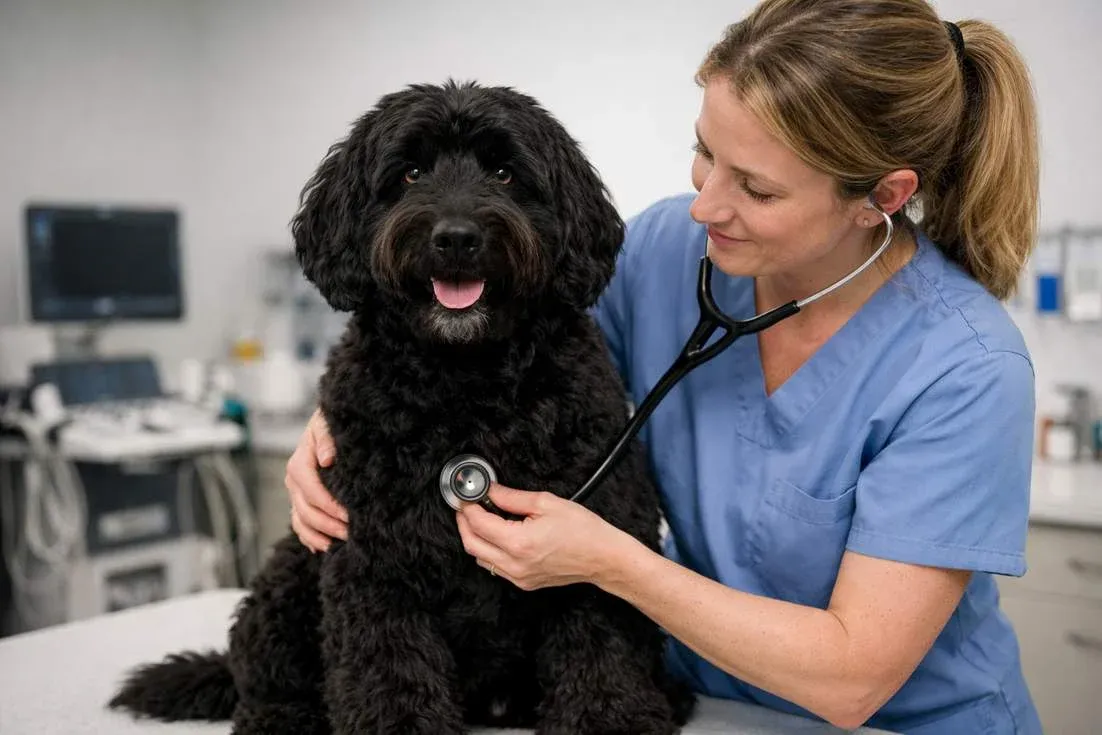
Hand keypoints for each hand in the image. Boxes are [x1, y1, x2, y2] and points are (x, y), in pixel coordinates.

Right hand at [285, 408, 348, 551]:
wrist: (327, 424)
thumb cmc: (330, 423)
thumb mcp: (327, 423)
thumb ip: (327, 437)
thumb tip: (326, 459)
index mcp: (299, 462)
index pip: (310, 490)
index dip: (329, 506)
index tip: (349, 516)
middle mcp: (294, 479)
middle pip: (306, 510)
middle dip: (328, 525)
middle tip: (352, 534)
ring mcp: (295, 492)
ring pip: (301, 521)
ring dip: (319, 535)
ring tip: (339, 543)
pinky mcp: (300, 500)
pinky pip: (299, 524)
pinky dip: (309, 538)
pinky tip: (324, 546)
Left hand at [455, 484, 633, 590]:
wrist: (604, 558)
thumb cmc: (583, 530)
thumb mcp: (546, 503)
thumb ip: (512, 497)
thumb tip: (491, 491)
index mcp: (519, 543)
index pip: (478, 524)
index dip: (468, 508)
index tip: (466, 497)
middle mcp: (515, 564)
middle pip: (471, 544)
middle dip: (464, 523)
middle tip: (466, 507)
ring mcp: (519, 577)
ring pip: (480, 559)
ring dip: (475, 538)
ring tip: (482, 519)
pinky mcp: (525, 583)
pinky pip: (496, 568)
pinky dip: (489, 551)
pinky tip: (498, 536)